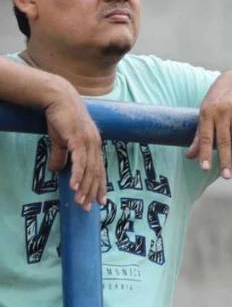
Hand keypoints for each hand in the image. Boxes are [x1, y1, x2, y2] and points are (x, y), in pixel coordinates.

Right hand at [43, 81, 105, 210]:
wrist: (59, 98)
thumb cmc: (61, 118)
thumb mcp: (60, 141)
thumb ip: (61, 156)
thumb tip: (55, 170)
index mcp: (94, 145)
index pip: (99, 169)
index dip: (99, 185)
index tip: (100, 201)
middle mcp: (95, 145)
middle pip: (96, 173)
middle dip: (92, 191)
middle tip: (88, 208)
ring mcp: (88, 142)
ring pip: (89, 170)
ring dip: (84, 187)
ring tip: (80, 202)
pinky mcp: (78, 139)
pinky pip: (79, 161)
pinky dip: (77, 175)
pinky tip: (74, 187)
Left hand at [186, 69, 231, 178]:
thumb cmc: (218, 98)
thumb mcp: (205, 111)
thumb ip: (199, 134)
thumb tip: (189, 156)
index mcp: (207, 112)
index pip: (206, 136)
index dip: (205, 153)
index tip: (205, 168)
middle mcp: (223, 112)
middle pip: (224, 140)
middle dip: (226, 159)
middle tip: (226, 176)